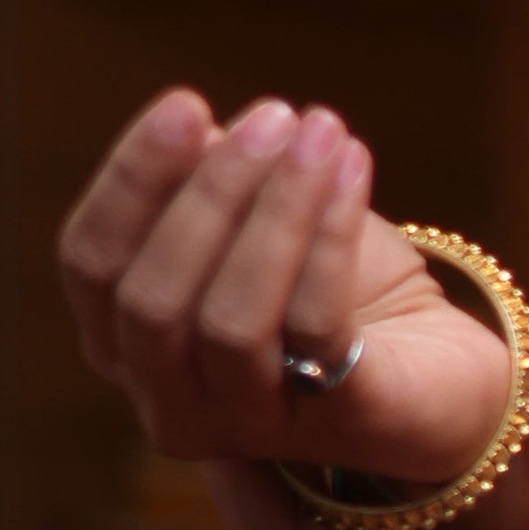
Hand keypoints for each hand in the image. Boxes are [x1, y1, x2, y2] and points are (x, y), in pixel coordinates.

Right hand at [58, 87, 513, 492]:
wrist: (438, 373)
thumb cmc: (328, 291)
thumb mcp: (259, 225)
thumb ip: (212, 184)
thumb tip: (197, 129)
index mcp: (124, 344)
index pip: (90, 265)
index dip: (130, 181)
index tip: (185, 104)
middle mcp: (167, 401)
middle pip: (152, 299)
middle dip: (211, 193)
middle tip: (273, 115)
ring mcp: (244, 426)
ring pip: (230, 321)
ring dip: (277, 210)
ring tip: (321, 131)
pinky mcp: (330, 425)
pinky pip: (315, 327)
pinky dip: (331, 236)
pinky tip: (354, 169)